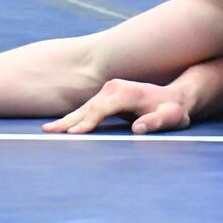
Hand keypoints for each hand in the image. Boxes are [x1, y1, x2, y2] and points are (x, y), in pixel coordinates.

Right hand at [43, 79, 191, 134]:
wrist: (175, 97)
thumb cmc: (173, 110)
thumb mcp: (172, 118)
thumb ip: (156, 122)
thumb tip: (137, 129)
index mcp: (127, 93)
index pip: (102, 108)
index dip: (88, 121)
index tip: (74, 134)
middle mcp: (114, 89)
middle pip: (88, 107)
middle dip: (69, 121)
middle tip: (50, 133)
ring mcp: (108, 91)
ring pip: (84, 108)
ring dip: (67, 121)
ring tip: (47, 132)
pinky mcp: (105, 97)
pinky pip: (87, 110)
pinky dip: (73, 119)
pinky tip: (59, 127)